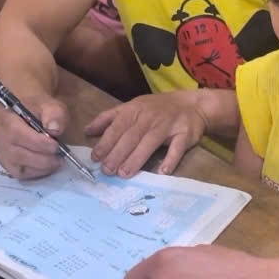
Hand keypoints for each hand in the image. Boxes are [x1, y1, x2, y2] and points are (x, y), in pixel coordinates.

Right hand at [0, 99, 70, 179]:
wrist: (28, 110)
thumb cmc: (38, 107)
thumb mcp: (51, 105)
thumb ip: (54, 114)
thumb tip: (54, 129)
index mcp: (6, 117)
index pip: (18, 134)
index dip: (38, 143)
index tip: (56, 146)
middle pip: (16, 153)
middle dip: (41, 158)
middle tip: (59, 157)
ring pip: (16, 166)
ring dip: (39, 167)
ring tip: (55, 162)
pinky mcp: (4, 161)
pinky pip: (17, 173)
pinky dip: (34, 172)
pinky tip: (46, 166)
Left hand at [84, 90, 206, 177]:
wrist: (192, 104)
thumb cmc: (156, 108)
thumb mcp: (132, 107)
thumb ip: (109, 118)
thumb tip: (87, 131)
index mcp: (135, 110)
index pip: (118, 126)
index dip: (106, 142)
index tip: (96, 158)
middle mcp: (150, 116)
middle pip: (132, 136)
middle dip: (118, 154)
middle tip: (107, 171)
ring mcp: (168, 125)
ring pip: (150, 142)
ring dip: (137, 158)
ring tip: (124, 173)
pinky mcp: (185, 133)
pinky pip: (177, 148)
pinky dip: (170, 159)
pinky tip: (162, 172)